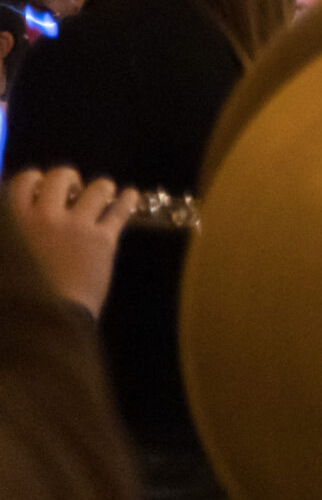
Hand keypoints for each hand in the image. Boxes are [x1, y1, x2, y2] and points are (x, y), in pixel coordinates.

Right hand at [7, 168, 135, 315]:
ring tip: (101, 193)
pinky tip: (131, 195)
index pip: (22, 182)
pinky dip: (128, 200)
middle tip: (69, 190)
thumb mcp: (4, 261)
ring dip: (100, 188)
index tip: (38, 189)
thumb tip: (15, 223)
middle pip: (60, 177)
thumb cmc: (11, 299)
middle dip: (66, 179)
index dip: (33, 182)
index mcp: (12, 220)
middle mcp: (44, 215)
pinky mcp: (103, 240)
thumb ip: (10, 234)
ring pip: (97, 188)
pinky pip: (120, 210)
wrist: (41, 323)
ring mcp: (76, 225)